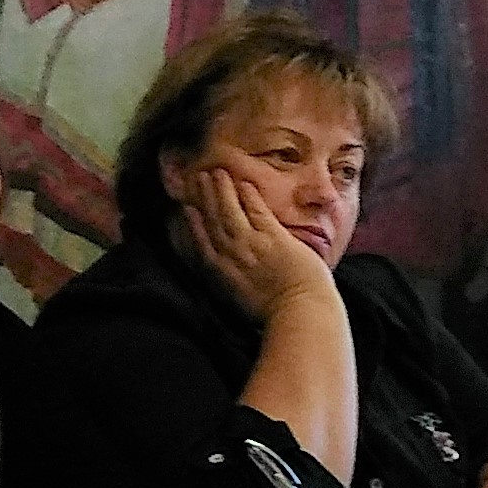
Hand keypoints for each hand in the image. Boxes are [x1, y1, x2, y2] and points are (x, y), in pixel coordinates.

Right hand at [173, 159, 335, 322]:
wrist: (301, 313)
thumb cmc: (278, 314)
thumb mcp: (242, 302)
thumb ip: (232, 282)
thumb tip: (228, 272)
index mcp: (221, 275)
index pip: (200, 245)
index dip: (191, 225)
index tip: (186, 208)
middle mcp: (231, 258)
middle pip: (211, 222)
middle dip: (203, 199)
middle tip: (197, 178)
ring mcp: (251, 246)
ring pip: (228, 212)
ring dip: (220, 191)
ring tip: (215, 172)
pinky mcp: (273, 238)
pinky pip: (256, 211)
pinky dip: (247, 196)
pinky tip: (243, 183)